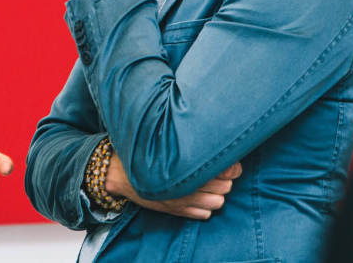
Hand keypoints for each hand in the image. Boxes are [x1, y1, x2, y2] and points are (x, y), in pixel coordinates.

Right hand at [104, 153, 240, 219]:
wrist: (120, 174)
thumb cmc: (144, 153)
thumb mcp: (165, 142)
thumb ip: (190, 142)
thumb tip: (214, 137)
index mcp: (189, 164)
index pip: (228, 169)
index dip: (232, 165)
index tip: (229, 159)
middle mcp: (190, 185)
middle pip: (226, 186)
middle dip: (224, 178)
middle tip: (217, 169)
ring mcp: (185, 200)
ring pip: (218, 202)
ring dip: (216, 194)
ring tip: (208, 184)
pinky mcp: (179, 211)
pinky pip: (205, 214)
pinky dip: (205, 207)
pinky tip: (197, 196)